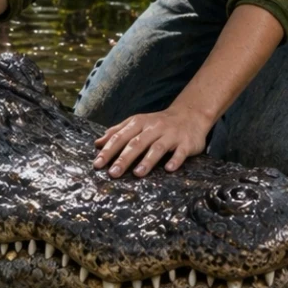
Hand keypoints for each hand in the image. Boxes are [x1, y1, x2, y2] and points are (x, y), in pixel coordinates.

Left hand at [93, 108, 213, 177]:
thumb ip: (117, 132)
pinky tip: (169, 169)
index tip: (98, 164)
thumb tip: (97, 144)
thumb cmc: (158, 123)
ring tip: (137, 173)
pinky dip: (175, 160)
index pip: (120, 137)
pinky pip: (180, 152)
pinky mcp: (186, 143)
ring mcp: (171, 135)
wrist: (190, 114)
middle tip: (113, 173)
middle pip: (137, 143)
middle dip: (124, 158)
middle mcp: (154, 128)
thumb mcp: (136, 123)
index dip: (108, 150)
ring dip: (147, 160)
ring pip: (157, 147)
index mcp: (139, 123)